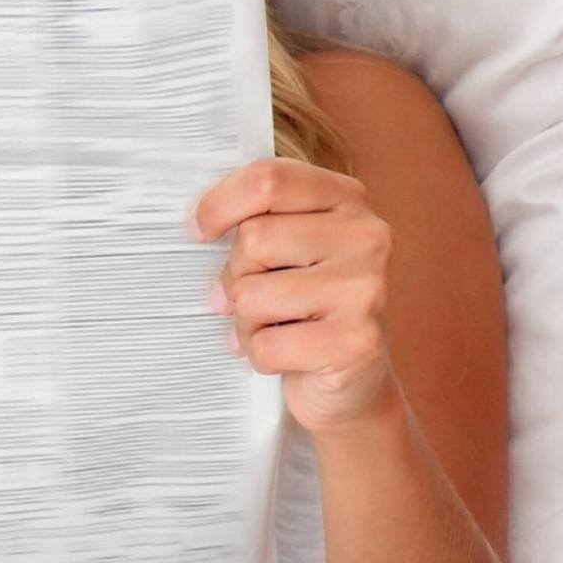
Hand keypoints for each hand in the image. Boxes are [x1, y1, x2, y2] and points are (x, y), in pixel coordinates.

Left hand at [194, 159, 402, 434]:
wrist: (354, 383)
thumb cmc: (308, 307)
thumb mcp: (289, 248)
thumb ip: (257, 221)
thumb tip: (195, 223)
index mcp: (347, 199)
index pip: (269, 179)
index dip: (220, 204)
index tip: (200, 230)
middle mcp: (367, 236)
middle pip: (254, 239)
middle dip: (236, 276)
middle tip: (254, 298)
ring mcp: (366, 289)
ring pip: (252, 295)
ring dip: (247, 322)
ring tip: (273, 328)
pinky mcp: (356, 342)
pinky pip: (267, 345)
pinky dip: (261, 357)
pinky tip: (287, 357)